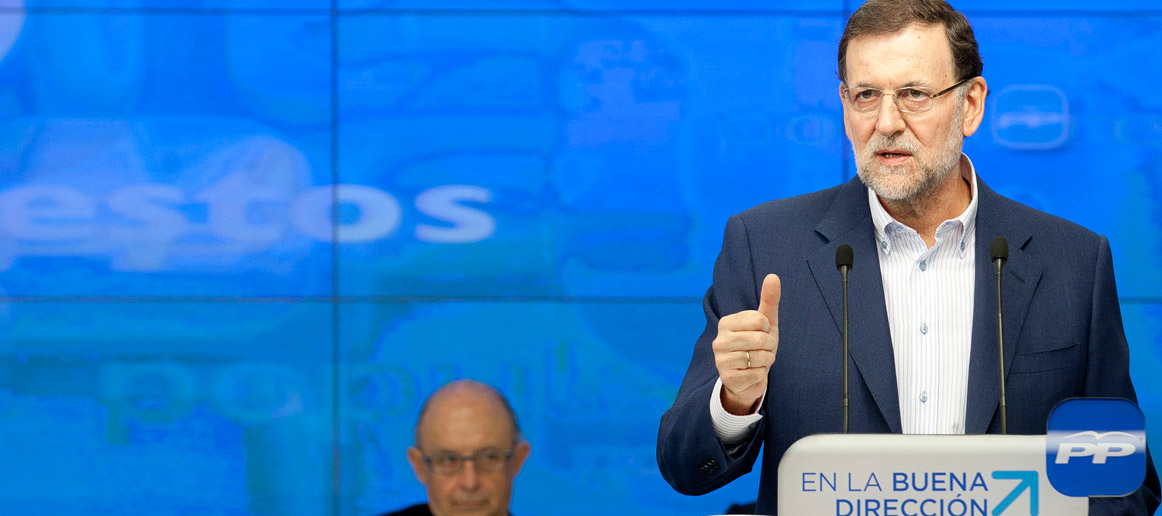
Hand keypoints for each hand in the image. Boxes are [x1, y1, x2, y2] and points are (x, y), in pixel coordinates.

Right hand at [712, 273, 779, 414]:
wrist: (748, 377)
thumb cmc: (758, 345)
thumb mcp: (766, 322)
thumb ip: (769, 299)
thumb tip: (773, 276)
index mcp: (726, 323)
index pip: (759, 320)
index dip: (767, 329)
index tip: (761, 333)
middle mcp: (719, 340)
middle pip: (760, 340)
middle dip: (770, 346)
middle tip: (764, 350)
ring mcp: (721, 361)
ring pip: (760, 358)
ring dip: (766, 361)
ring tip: (758, 361)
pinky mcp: (728, 379)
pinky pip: (757, 374)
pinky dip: (761, 374)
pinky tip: (753, 373)